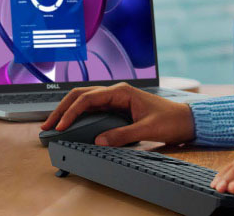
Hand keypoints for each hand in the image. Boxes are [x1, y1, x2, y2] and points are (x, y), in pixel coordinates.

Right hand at [40, 82, 195, 145]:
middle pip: (81, 96)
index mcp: (121, 92)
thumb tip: (99, 141)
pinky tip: (71, 124)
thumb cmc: (170, 120)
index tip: (61, 125)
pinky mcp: (117, 108)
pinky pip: (93, 109)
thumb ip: (122, 135)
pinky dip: (79, 116)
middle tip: (48, 125)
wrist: (185, 119)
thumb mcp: (146, 129)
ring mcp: (115, 100)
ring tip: (54, 125)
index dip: (71, 112)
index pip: (88, 98)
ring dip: (68, 111)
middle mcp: (115, 92)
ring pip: (84, 101)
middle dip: (62, 109)